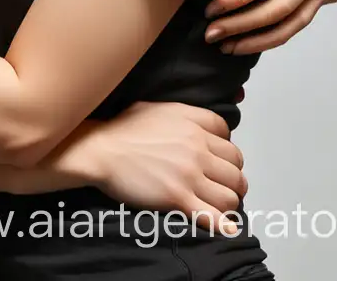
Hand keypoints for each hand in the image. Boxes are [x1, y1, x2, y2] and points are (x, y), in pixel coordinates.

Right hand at [49, 102, 246, 234]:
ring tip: (218, 205)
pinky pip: (213, 217)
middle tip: (220, 185)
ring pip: (231, 194)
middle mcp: (196, 146)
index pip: (228, 136)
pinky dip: (223, 225)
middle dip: (231, 178)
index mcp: (191, 122)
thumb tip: (196, 126)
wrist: (101, 150)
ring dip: (228, 202)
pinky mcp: (179, 198)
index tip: (217, 159)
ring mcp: (189, 174)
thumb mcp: (156, 109)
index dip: (225, 149)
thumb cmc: (121, 129)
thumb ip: (183, 116)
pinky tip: (226, 228)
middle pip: (235, 168)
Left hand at [204, 0, 336, 54]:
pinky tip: (250, 43)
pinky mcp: (319, 0)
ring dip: (255, 41)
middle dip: (239, 26)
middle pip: (273, 12)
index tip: (210, 8)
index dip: (235, 0)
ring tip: (225, 47)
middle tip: (209, 34)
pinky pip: (297, 25)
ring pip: (287, 26)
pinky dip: (273, 38)